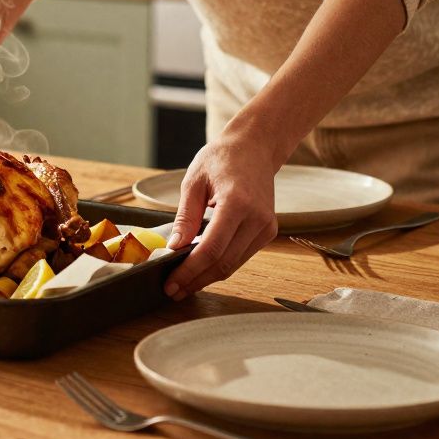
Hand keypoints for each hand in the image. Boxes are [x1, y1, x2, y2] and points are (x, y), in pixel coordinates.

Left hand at [162, 128, 278, 299]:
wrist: (254, 147)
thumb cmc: (222, 158)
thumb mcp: (193, 182)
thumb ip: (185, 217)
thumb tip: (174, 248)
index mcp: (237, 203)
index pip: (210, 250)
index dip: (189, 271)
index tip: (170, 283)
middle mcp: (257, 219)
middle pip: (223, 263)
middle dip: (196, 280)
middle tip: (173, 291)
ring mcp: (266, 227)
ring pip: (233, 265)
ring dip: (207, 277)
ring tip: (183, 285)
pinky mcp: (268, 231)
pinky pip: (240, 256)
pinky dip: (220, 265)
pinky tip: (201, 269)